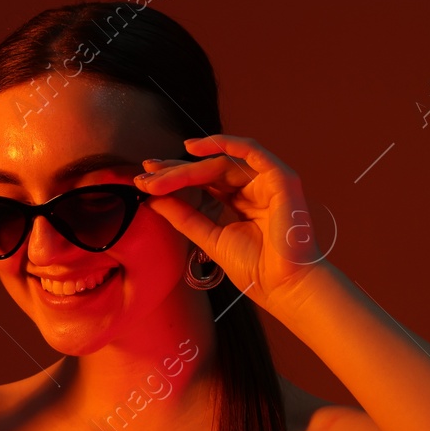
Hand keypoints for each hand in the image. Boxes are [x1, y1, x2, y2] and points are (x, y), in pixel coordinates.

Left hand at [135, 134, 326, 311]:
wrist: (284, 287)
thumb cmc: (255, 269)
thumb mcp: (209, 237)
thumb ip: (184, 216)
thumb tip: (153, 199)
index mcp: (241, 202)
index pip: (204, 183)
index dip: (175, 178)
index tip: (145, 180)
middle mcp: (254, 189)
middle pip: (209, 170)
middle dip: (175, 171)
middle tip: (145, 175)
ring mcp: (268, 182)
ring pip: (222, 162)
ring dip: (188, 166)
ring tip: (160, 172)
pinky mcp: (281, 178)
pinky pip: (251, 151)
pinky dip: (224, 143)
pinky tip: (195, 148)